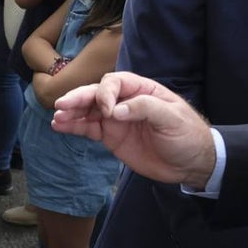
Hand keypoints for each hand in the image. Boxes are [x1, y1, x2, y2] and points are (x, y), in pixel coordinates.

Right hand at [52, 72, 217, 187]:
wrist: (191, 164)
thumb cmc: (187, 136)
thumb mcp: (172, 118)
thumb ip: (145, 108)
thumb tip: (115, 110)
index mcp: (141, 90)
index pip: (114, 83)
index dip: (105, 93)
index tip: (108, 111)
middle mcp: (124, 101)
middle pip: (95, 94)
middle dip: (78, 98)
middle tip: (62, 105)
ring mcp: (115, 119)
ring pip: (87, 111)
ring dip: (71, 113)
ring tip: (56, 117)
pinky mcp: (110, 137)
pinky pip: (87, 128)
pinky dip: (73, 127)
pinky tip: (59, 126)